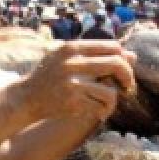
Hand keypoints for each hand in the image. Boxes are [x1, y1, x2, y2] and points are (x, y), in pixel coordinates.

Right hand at [16, 41, 135, 122]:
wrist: (26, 97)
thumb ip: (97, 55)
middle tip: (128, 86)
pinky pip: (99, 107)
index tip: (124, 68)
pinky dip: (102, 111)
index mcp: (72, 48)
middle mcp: (72, 63)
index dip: (123, 58)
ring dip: (113, 100)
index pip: (112, 47)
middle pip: (116, 65)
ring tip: (107, 104)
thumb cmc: (50, 76)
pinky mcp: (72, 102)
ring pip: (110, 92)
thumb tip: (132, 56)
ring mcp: (72, 84)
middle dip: (128, 77)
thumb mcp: (68, 58)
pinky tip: (98, 112)